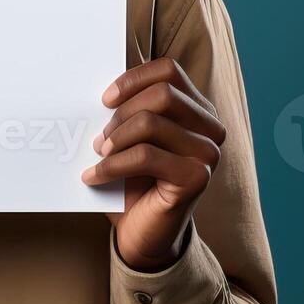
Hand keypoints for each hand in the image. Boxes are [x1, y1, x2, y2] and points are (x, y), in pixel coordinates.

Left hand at [81, 57, 224, 271]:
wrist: (142, 232)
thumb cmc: (134, 181)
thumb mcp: (129, 137)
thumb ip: (125, 110)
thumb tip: (101, 89)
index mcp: (197, 109)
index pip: (168, 70)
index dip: (133, 79)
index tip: (105, 99)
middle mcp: (210, 128)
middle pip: (162, 93)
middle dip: (121, 113)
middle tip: (100, 137)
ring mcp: (208, 153)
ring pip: (151, 123)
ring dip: (114, 139)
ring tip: (98, 154)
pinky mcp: (197, 178)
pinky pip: (146, 156)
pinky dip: (112, 165)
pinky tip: (93, 177)